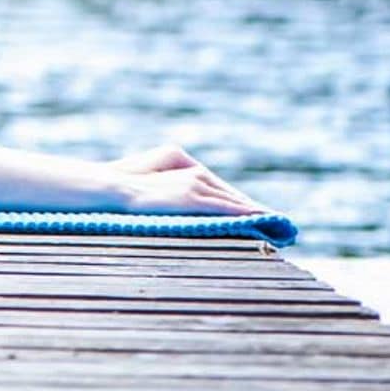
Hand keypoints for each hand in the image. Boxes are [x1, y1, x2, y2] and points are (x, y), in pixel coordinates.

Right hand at [110, 143, 274, 216]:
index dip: (239, 202)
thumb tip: (179, 205)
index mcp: (183, 164)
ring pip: (234, 200)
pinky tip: (263, 222)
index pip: (219, 187)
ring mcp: (195, 183)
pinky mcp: (194, 197)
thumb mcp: (150, 188)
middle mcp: (195, 172)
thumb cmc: (122, 189)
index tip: (258, 214)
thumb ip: (170, 192)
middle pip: (232, 194)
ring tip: (278, 226)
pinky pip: (228, 207)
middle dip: (253, 210)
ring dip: (257, 213)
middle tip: (277, 223)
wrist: (110, 187)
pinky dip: (248, 214)